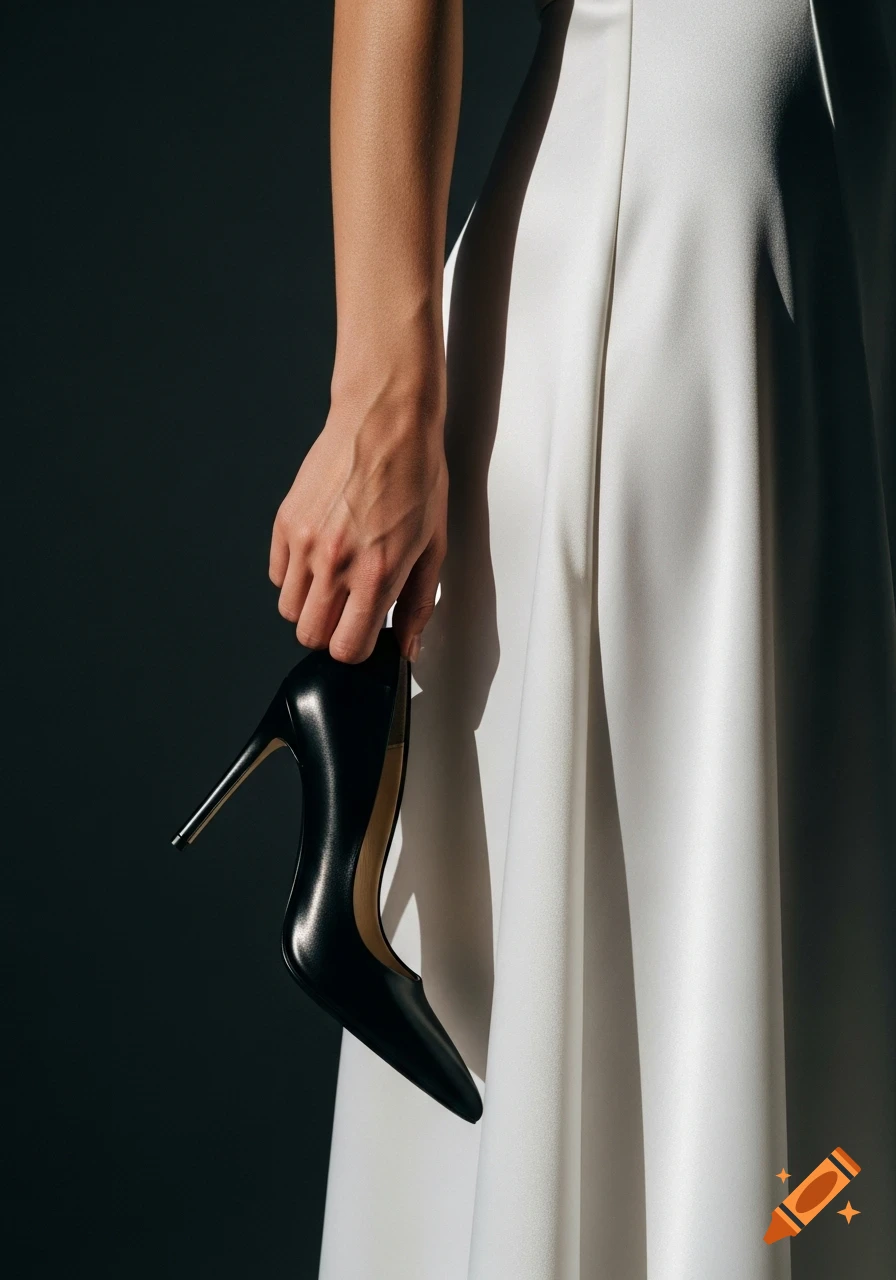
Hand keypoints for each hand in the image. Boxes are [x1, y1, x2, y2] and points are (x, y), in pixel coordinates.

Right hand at [269, 371, 447, 664]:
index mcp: (377, 573)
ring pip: (290, 610)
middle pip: (311, 636)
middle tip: (351, 612)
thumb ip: (419, 603)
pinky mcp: (286, 522)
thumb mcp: (433, 546)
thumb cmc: (415, 475)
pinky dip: (295, 577)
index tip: (366, 635)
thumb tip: (407, 644)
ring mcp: (305, 542)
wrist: (385, 421)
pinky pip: (278, 576)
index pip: (346, 648)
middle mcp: (335, 562)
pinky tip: (320, 559)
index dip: (357, 649)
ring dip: (312, 606)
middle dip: (332, 633)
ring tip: (336, 582)